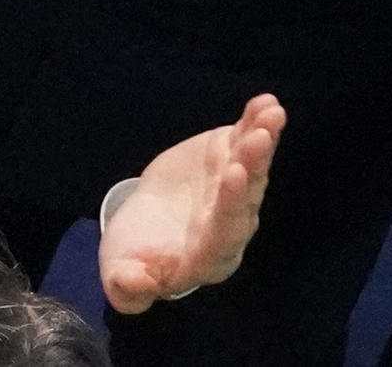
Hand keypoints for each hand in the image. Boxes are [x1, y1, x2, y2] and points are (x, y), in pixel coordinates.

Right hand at [94, 97, 282, 311]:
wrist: (145, 227)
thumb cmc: (133, 254)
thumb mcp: (121, 275)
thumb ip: (129, 288)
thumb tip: (135, 284)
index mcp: (206, 257)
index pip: (225, 234)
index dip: (231, 206)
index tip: (233, 176)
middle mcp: (230, 226)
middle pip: (247, 199)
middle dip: (253, 169)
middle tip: (257, 139)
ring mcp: (235, 191)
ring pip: (255, 169)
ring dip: (263, 143)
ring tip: (270, 114)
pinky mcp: (231, 161)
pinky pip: (248, 143)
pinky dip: (257, 123)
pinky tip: (266, 103)